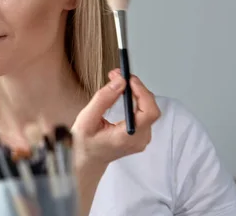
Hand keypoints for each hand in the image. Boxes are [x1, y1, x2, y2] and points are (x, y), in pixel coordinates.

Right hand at [71, 69, 160, 186]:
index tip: (129, 79)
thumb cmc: (84, 143)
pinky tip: (124, 93)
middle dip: (136, 88)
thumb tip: (120, 81)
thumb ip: (103, 99)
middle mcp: (139, 140)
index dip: (142, 92)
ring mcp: (143, 138)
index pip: (148, 113)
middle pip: (151, 108)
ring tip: (118, 82)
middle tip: (118, 75)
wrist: (87, 160)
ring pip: (149, 108)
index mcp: (127, 138)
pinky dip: (136, 99)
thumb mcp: (87, 119)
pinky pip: (145, 112)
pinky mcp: (142, 134)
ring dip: (136, 92)